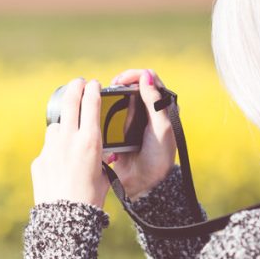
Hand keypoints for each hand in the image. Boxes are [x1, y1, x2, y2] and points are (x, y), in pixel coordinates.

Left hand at [31, 78, 110, 208]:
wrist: (65, 218)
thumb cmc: (90, 199)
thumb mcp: (104, 175)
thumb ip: (100, 158)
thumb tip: (100, 153)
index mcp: (90, 141)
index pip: (90, 104)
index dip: (92, 90)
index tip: (92, 84)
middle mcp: (68, 139)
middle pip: (70, 103)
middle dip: (75, 88)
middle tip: (77, 82)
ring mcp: (50, 148)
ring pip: (56, 127)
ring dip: (64, 126)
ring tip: (70, 135)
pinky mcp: (39, 160)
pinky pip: (48, 149)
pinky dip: (55, 152)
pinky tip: (61, 165)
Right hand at [106, 68, 175, 198]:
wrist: (144, 183)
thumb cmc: (159, 156)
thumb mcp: (161, 128)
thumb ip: (154, 102)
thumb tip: (147, 75)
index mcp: (161, 107)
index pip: (149, 80)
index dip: (135, 75)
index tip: (121, 81)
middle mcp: (147, 111)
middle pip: (132, 86)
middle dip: (120, 83)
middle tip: (110, 88)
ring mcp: (132, 121)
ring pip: (119, 99)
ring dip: (110, 96)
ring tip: (102, 98)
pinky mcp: (119, 131)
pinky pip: (109, 116)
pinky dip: (104, 111)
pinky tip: (98, 111)